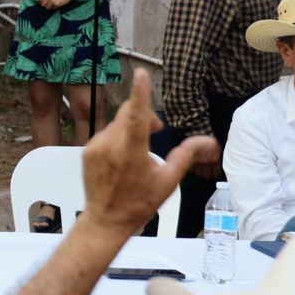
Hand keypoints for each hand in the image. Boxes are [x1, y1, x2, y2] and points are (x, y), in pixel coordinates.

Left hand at [82, 68, 217, 235]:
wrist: (106, 220)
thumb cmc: (139, 203)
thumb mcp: (168, 181)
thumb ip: (185, 155)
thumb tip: (208, 141)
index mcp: (131, 151)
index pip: (137, 115)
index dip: (141, 92)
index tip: (141, 73)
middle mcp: (110, 145)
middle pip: (128, 112)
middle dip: (144, 113)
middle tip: (156, 130)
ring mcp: (95, 146)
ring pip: (117, 122)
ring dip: (131, 126)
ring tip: (138, 149)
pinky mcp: (87, 150)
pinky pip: (106, 132)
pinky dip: (118, 136)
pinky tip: (123, 157)